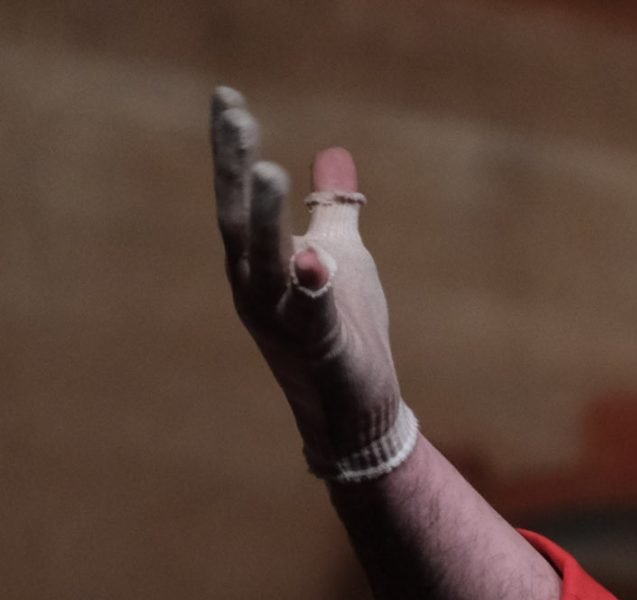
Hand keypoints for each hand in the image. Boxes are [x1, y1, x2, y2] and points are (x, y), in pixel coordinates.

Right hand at [211, 88, 406, 472]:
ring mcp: (281, 320)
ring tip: (270, 172)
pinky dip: (313, 289)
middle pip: (240, 220)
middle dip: (236, 169)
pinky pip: (313, 316)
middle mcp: (256, 287)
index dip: (231, 149)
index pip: (239, 195)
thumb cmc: (345, 329)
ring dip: (268, 220)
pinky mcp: (319, 350)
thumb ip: (333, 207)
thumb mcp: (340, 254)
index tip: (227, 98)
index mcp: (258, 260)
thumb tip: (335, 155)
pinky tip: (315, 261)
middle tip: (236, 118)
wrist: (354, 409)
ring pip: (268, 264)